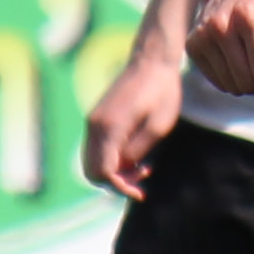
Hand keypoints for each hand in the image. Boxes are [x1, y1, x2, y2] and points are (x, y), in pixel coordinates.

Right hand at [80, 46, 184, 197]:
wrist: (151, 61)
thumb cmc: (162, 91)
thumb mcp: (159, 126)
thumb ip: (138, 150)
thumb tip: (123, 167)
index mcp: (110, 127)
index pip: (104, 171)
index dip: (121, 187)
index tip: (140, 192)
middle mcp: (95, 125)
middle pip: (91, 171)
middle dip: (115, 182)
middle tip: (142, 178)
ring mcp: (93, 120)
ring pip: (91, 161)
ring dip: (114, 171)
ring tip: (143, 166)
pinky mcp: (97, 118)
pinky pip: (97, 149)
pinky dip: (111, 159)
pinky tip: (136, 155)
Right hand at [185, 0, 253, 97]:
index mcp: (250, 17)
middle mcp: (220, 25)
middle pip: (248, 83)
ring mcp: (202, 35)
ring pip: (232, 87)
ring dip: (249, 79)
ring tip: (253, 53)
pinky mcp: (193, 45)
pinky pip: (219, 83)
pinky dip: (233, 76)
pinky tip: (238, 54)